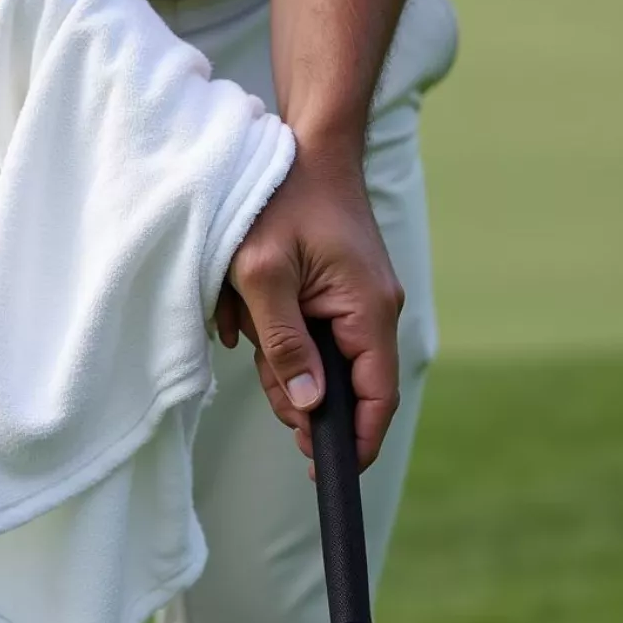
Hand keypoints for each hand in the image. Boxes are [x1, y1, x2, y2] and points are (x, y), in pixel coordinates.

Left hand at [218, 150, 402, 470]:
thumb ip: (284, 345)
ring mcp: (361, 300)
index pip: (376, 397)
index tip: (324, 474)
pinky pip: (314, 332)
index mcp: (368, 311)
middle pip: (344, 386)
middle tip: (261, 374)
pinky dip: (280, 330)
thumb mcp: (263, 276)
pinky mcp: (343, 291)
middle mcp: (376, 310)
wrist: (305, 148)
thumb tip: (307, 408)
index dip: (353, 441)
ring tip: (246, 317)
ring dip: (281, 355)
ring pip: (323, 361)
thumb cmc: (278, 202)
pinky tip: (250, 307)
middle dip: (298, 390)